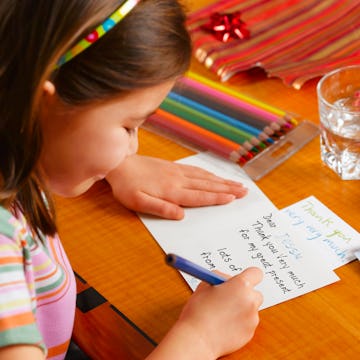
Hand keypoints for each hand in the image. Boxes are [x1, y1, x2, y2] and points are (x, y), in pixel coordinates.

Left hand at [106, 154, 247, 218]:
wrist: (119, 165)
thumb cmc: (127, 187)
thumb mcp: (138, 202)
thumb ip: (160, 208)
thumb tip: (181, 215)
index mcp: (171, 191)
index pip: (199, 196)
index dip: (217, 197)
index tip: (233, 198)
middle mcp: (178, 180)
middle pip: (207, 185)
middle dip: (227, 188)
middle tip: (245, 191)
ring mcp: (176, 172)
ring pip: (204, 177)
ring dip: (222, 181)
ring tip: (237, 184)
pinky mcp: (173, 167)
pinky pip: (196, 170)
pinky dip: (209, 173)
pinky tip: (215, 175)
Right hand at [147, 267, 262, 359]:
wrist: (197, 338)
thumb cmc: (199, 310)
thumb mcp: (206, 284)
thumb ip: (220, 278)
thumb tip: (226, 279)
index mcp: (241, 285)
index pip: (256, 273)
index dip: (249, 275)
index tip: (241, 279)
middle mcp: (250, 300)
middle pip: (255, 293)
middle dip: (245, 294)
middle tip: (229, 297)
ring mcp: (252, 318)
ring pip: (251, 309)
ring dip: (241, 309)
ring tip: (222, 314)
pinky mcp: (250, 333)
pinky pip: (247, 323)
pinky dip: (239, 323)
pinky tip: (223, 325)